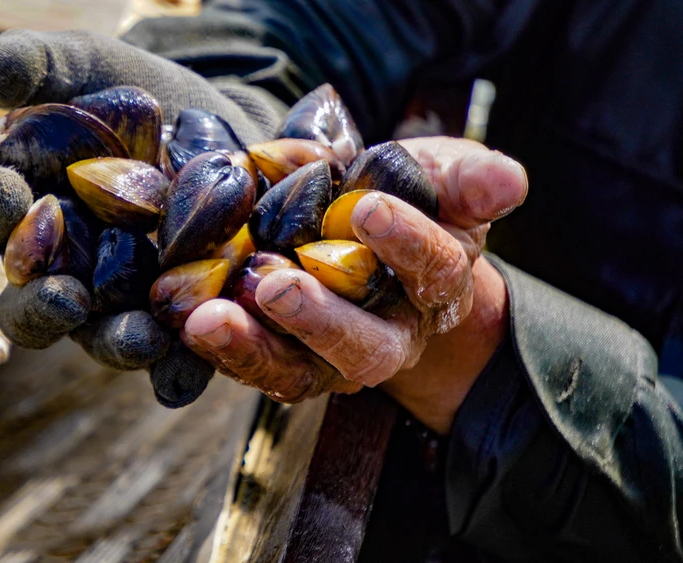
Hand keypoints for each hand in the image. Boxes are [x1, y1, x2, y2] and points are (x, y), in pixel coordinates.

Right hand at [0, 30, 282, 392]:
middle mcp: (62, 268)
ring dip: (115, 343)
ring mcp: (118, 301)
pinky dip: (176, 370)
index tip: (7, 193)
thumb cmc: (132, 92)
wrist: (218, 122)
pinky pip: (171, 357)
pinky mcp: (175, 319)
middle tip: (64, 296)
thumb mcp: (86, 66)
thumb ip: (35, 66)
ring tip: (138, 339)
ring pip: (102, 336)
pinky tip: (185, 374)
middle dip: (43, 305)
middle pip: (33, 304)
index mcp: (25, 212)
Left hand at [181, 137, 527, 433]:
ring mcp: (332, 356)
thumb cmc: (407, 199)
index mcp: (435, 281)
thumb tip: (510, 182)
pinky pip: (256, 368)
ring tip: (210, 317)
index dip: (405, 240)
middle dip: (321, 317)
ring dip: (255, 346)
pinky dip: (223, 348)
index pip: (431, 266)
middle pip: (363, 343)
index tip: (368, 208)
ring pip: (300, 368)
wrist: (367, 237)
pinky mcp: (287, 363)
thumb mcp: (440, 176)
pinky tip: (190, 320)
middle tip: (275, 285)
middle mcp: (389, 333)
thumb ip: (468, 177)